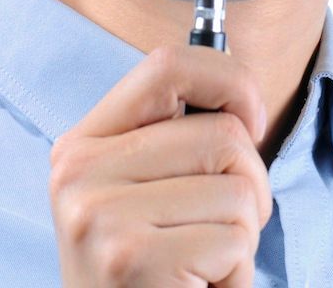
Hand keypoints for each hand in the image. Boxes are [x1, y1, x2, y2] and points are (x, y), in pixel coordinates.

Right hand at [49, 44, 272, 286]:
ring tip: (202, 265)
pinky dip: (236, 273)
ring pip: (238, 187)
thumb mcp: (144, 193)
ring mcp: (99, 216)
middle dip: (248, 186)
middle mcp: (79, 171)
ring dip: (243, 236)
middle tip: (217, 231)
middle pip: (222, 134)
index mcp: (83, 143)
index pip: (167, 65)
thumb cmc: (151, 274)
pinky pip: (235, 239)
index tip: (252, 119)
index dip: (229, 80)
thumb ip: (175, 138)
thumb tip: (243, 95)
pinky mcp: (131, 260)